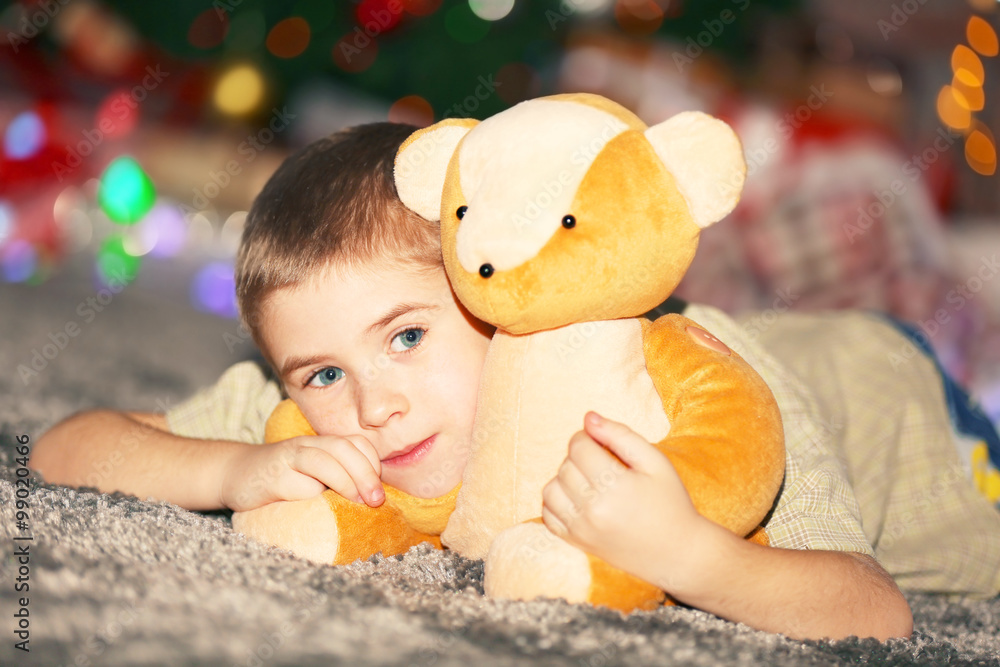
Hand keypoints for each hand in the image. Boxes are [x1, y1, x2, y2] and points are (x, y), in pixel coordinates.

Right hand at [220, 434, 383, 511]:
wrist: (235, 474)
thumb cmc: (281, 482)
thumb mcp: (314, 479)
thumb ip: (338, 482)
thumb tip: (372, 504)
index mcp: (323, 445)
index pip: (357, 443)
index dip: (373, 463)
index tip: (379, 489)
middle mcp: (308, 445)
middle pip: (344, 447)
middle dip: (366, 472)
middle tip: (376, 500)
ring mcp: (289, 457)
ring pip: (324, 458)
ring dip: (348, 479)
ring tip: (360, 501)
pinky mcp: (272, 475)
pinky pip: (297, 478)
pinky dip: (315, 488)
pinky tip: (322, 502)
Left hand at [541, 411, 709, 587]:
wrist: (677, 553)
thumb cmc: (670, 502)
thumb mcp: (655, 462)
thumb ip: (620, 435)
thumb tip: (588, 418)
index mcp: (615, 485)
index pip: (579, 447)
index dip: (587, 437)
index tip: (601, 443)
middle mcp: (593, 509)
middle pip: (565, 466)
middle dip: (579, 457)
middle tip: (602, 464)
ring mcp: (582, 529)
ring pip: (551, 489)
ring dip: (565, 479)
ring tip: (590, 481)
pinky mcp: (577, 543)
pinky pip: (548, 515)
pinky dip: (557, 503)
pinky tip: (579, 500)